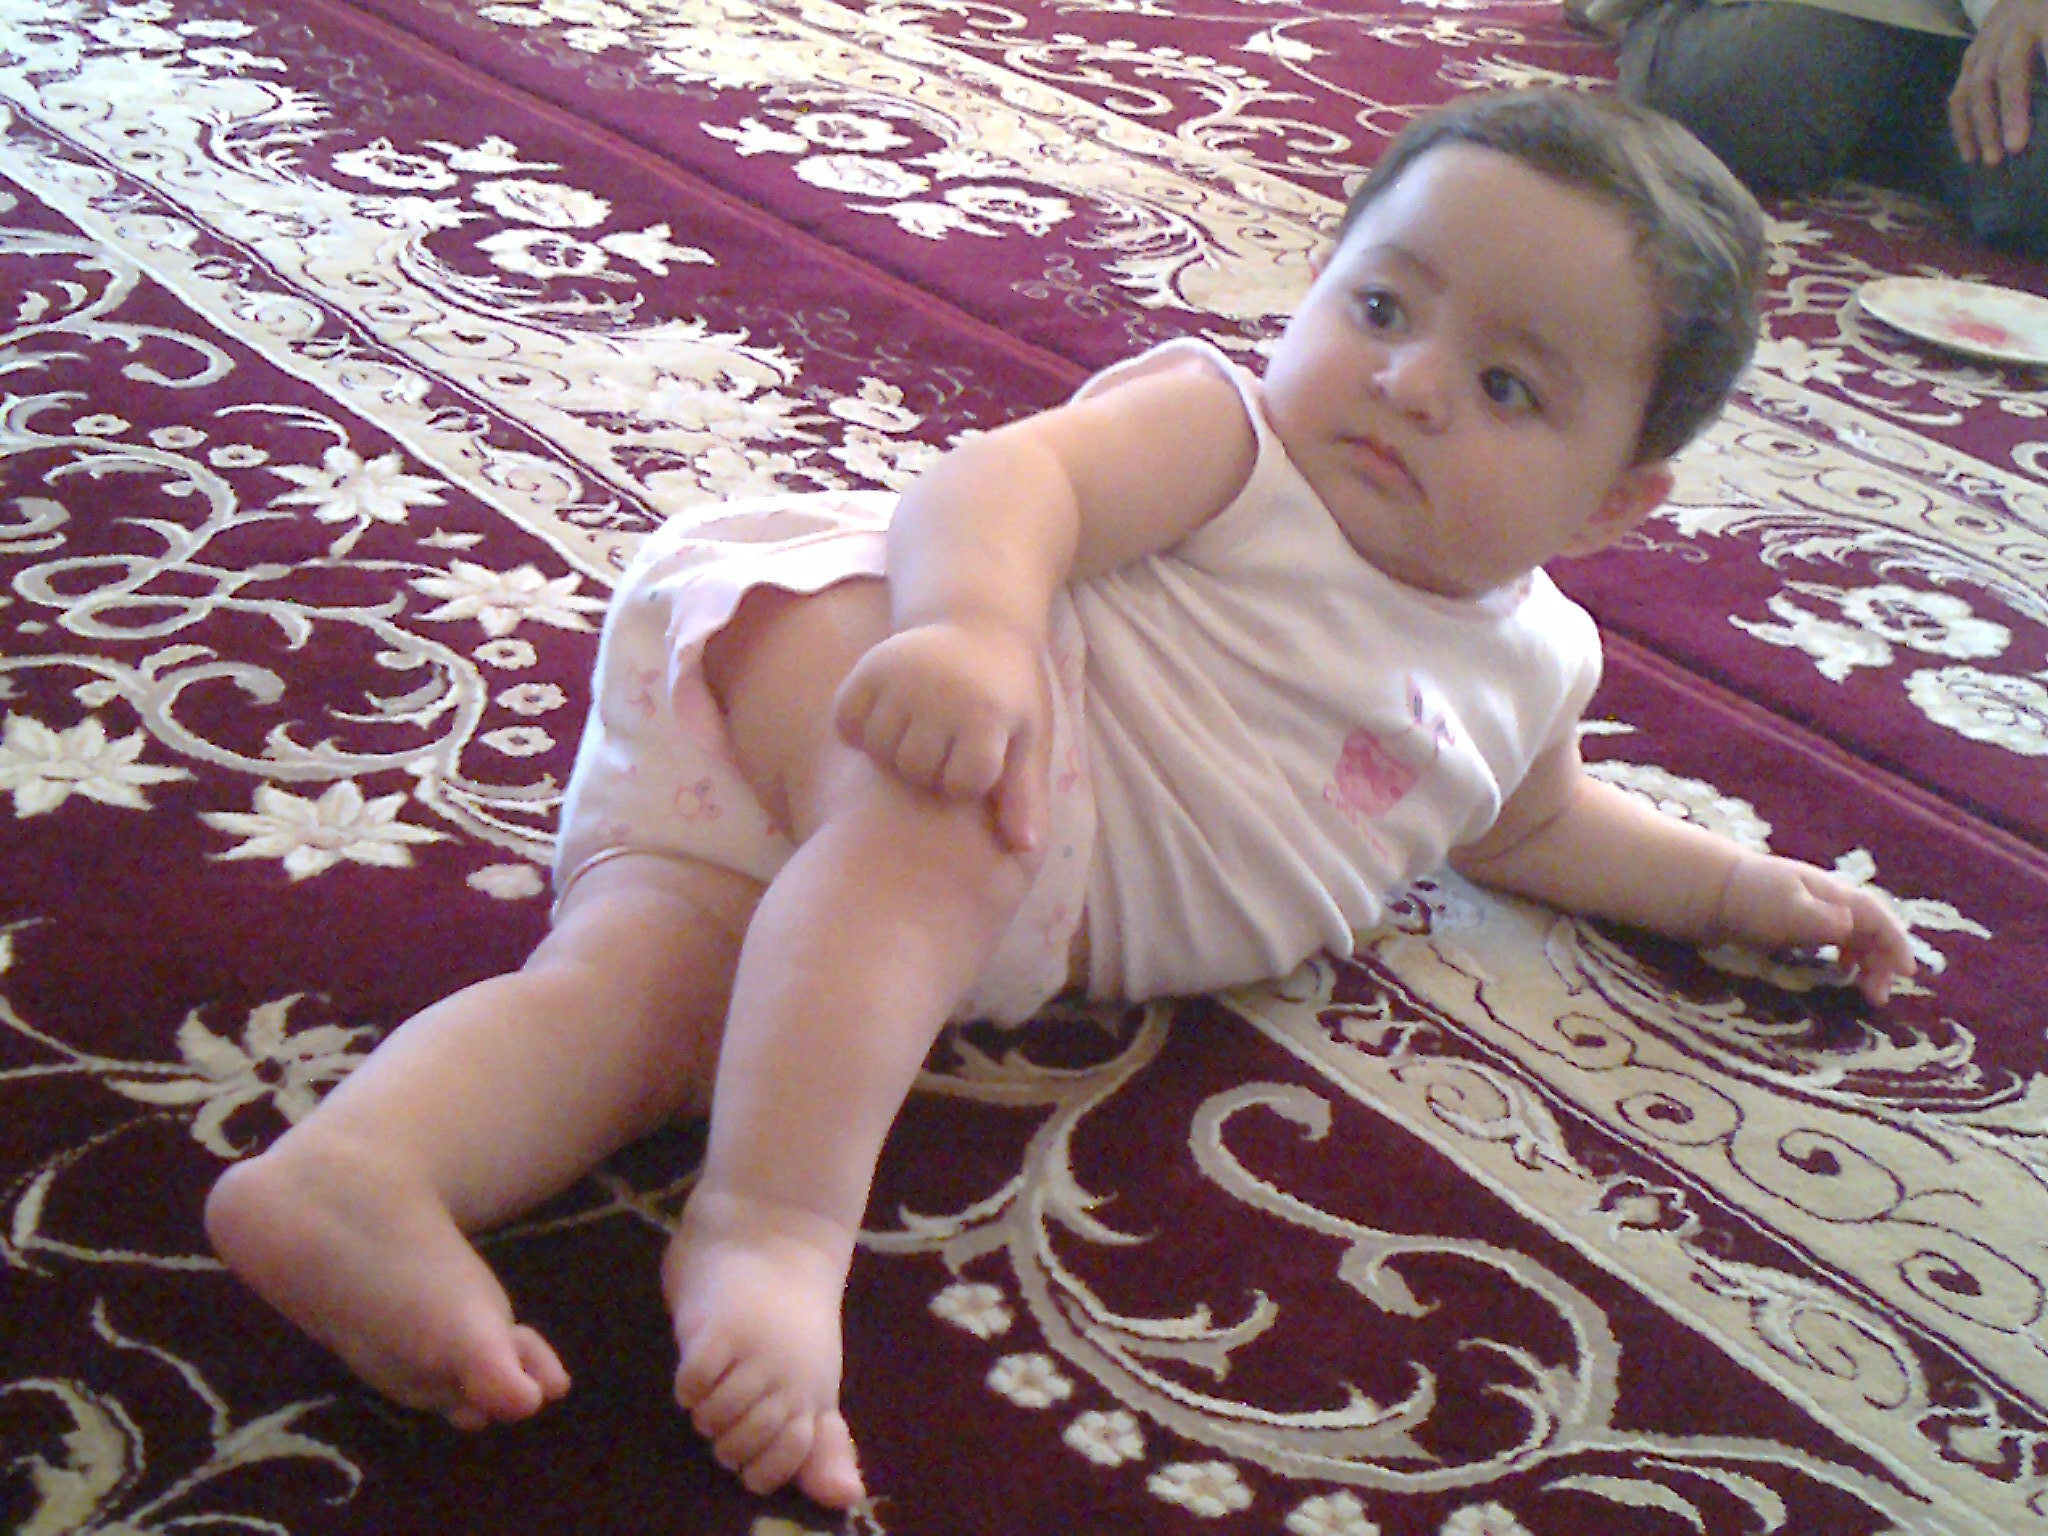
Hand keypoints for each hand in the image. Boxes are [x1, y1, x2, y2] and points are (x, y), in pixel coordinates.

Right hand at [832, 620, 1048, 851]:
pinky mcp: (868, 667)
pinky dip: (859, 731)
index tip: (981, 757)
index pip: (962, 785)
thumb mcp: (1027, 737)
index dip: (971, 781)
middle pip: (916, 772)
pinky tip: (885, 722)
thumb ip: (1022, 793)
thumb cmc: (1008, 692)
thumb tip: (1023, 849)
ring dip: (894, 752)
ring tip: (918, 734)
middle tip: (946, 745)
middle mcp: (941, 695)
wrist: (977, 622)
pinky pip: (846, 723)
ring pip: (879, 751)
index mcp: (986, 715)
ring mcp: (900, 678)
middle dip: (931, 770)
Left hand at [1708, 853, 1916, 1005]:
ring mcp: (1809, 907)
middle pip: (1869, 927)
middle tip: (1880, 995)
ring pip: (1853, 932)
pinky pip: (1832, 936)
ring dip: (1866, 958)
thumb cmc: (1748, 899)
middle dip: (1883, 959)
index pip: (1877, 917)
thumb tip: (1851, 927)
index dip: (1896, 944)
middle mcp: (1826, 898)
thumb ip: (1819, 920)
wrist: (1706, 889)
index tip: (1908, 973)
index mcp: (1832, 893)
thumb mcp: (1786, 911)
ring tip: (1866, 988)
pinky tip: (1839, 968)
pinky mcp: (1791, 920)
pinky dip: (1845, 953)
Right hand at [1950, 0, 2047, 165]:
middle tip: (2015, 149)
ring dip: (1980, 125)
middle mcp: (2014, 25)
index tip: (2029, 131)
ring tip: (1987, 160)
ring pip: (1976, 82)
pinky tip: (1969, 151)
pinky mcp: (1970, 54)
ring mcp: (1987, 40)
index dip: (2029, 94)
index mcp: (2045, 16)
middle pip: (2008, 69)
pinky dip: (1962, 123)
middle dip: (2011, 110)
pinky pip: (1960, 91)